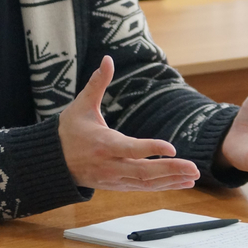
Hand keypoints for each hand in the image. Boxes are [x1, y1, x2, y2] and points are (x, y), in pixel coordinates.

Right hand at [59, 56, 201, 190]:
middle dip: (170, 170)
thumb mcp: (81, 105)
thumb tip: (107, 59)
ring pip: (145, 183)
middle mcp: (110, 165)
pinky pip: (143, 188)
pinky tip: (180, 183)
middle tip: (194, 168)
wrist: (53, 162)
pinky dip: (162, 186)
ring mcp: (114, 178)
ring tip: (192, 176)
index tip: (172, 148)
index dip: (151, 149)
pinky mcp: (117, 186)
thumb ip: (97, 83)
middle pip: (143, 172)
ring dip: (170, 180)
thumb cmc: (69, 130)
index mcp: (103, 143)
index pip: (130, 148)